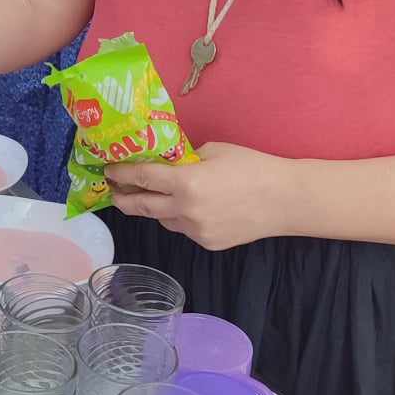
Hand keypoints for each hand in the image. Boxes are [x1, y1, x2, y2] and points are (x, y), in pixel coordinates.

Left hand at [105, 141, 298, 251]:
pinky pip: (183, 229)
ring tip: (151, 197)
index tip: (109, 170)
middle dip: (123, 198)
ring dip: (154, 208)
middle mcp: (185, 210)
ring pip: (162, 219)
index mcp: (185, 182)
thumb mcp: (214, 150)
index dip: (122, 173)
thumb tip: (166, 161)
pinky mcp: (207, 243)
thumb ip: (185, 158)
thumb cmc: (252, 167)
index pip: (142, 177)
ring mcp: (195, 230)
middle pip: (141, 206)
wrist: (286, 200)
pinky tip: (188, 208)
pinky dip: (179, 218)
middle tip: (114, 191)